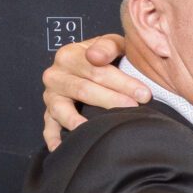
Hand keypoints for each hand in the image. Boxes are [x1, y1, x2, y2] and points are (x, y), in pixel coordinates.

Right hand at [42, 33, 141, 149]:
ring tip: (99, 129)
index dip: (122, 82)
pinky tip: (62, 148)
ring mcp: (50, 96)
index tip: (144, 94)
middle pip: (83, 90)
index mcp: (70, 55)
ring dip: (81, 121)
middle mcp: (55, 75)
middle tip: (134, 109)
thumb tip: (97, 57)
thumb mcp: (111, 44)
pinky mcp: (49, 112)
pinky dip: (54, 138)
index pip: (96, 70)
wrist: (89, 63)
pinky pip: (49, 127)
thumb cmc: (106, 57)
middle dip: (111, 100)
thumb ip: (108, 46)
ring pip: (63, 109)